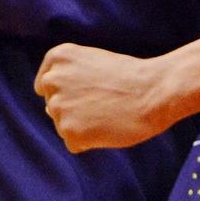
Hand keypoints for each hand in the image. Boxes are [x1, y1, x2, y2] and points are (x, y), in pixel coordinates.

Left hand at [34, 44, 168, 151]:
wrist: (154, 92)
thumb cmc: (130, 77)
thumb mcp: (94, 62)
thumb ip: (67, 79)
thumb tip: (47, 110)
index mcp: (59, 57)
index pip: (45, 83)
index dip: (69, 90)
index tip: (90, 89)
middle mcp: (53, 79)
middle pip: (53, 105)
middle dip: (74, 108)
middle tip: (104, 102)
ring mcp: (58, 106)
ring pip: (63, 125)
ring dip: (83, 125)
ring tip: (108, 114)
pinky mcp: (69, 132)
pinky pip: (74, 143)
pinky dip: (89, 141)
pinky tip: (108, 128)